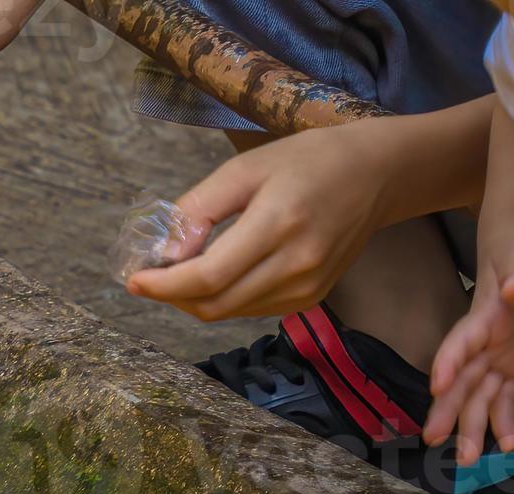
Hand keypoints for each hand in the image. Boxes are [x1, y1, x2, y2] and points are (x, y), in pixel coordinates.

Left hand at [125, 123, 397, 321]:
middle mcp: (297, 264)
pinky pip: (249, 310)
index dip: (163, 285)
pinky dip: (222, 298)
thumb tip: (164, 252)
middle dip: (171, 295)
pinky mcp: (311, 297)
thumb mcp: (247, 168)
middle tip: (149, 276)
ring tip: (179, 272)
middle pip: (213, 304)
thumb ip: (200, 208)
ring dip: (194, 299)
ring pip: (228, 312)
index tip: (134, 279)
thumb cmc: (309, 161)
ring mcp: (308, 287)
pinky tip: (216, 274)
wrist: (379, 174)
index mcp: (279, 224)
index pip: (208, 277)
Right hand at [424, 241, 513, 465]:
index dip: (449, 362)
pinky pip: (505, 396)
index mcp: (482, 317)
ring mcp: (494, 356)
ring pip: (479, 397)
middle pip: (461, 380)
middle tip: (435, 439)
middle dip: (448, 410)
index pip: (461, 341)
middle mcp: (482, 343)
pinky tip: (508, 445)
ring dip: (472, 427)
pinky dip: (505, 419)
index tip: (437, 386)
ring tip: (468, 459)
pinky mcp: (512, 362)